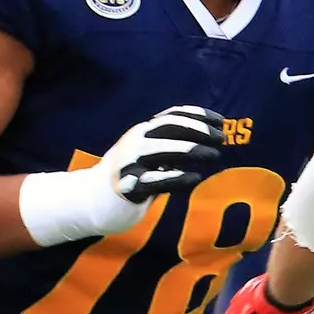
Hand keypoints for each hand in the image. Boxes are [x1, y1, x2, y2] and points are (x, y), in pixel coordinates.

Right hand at [101, 105, 224, 203]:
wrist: (92, 199)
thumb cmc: (130, 174)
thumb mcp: (148, 152)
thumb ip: (170, 143)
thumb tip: (206, 135)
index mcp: (143, 132)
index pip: (173, 115)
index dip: (198, 115)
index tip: (221, 120)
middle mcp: (135, 142)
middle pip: (170, 128)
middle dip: (199, 130)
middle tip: (221, 137)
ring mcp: (130, 163)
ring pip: (163, 150)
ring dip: (191, 150)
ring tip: (214, 154)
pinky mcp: (129, 187)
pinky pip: (156, 180)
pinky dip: (177, 177)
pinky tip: (195, 177)